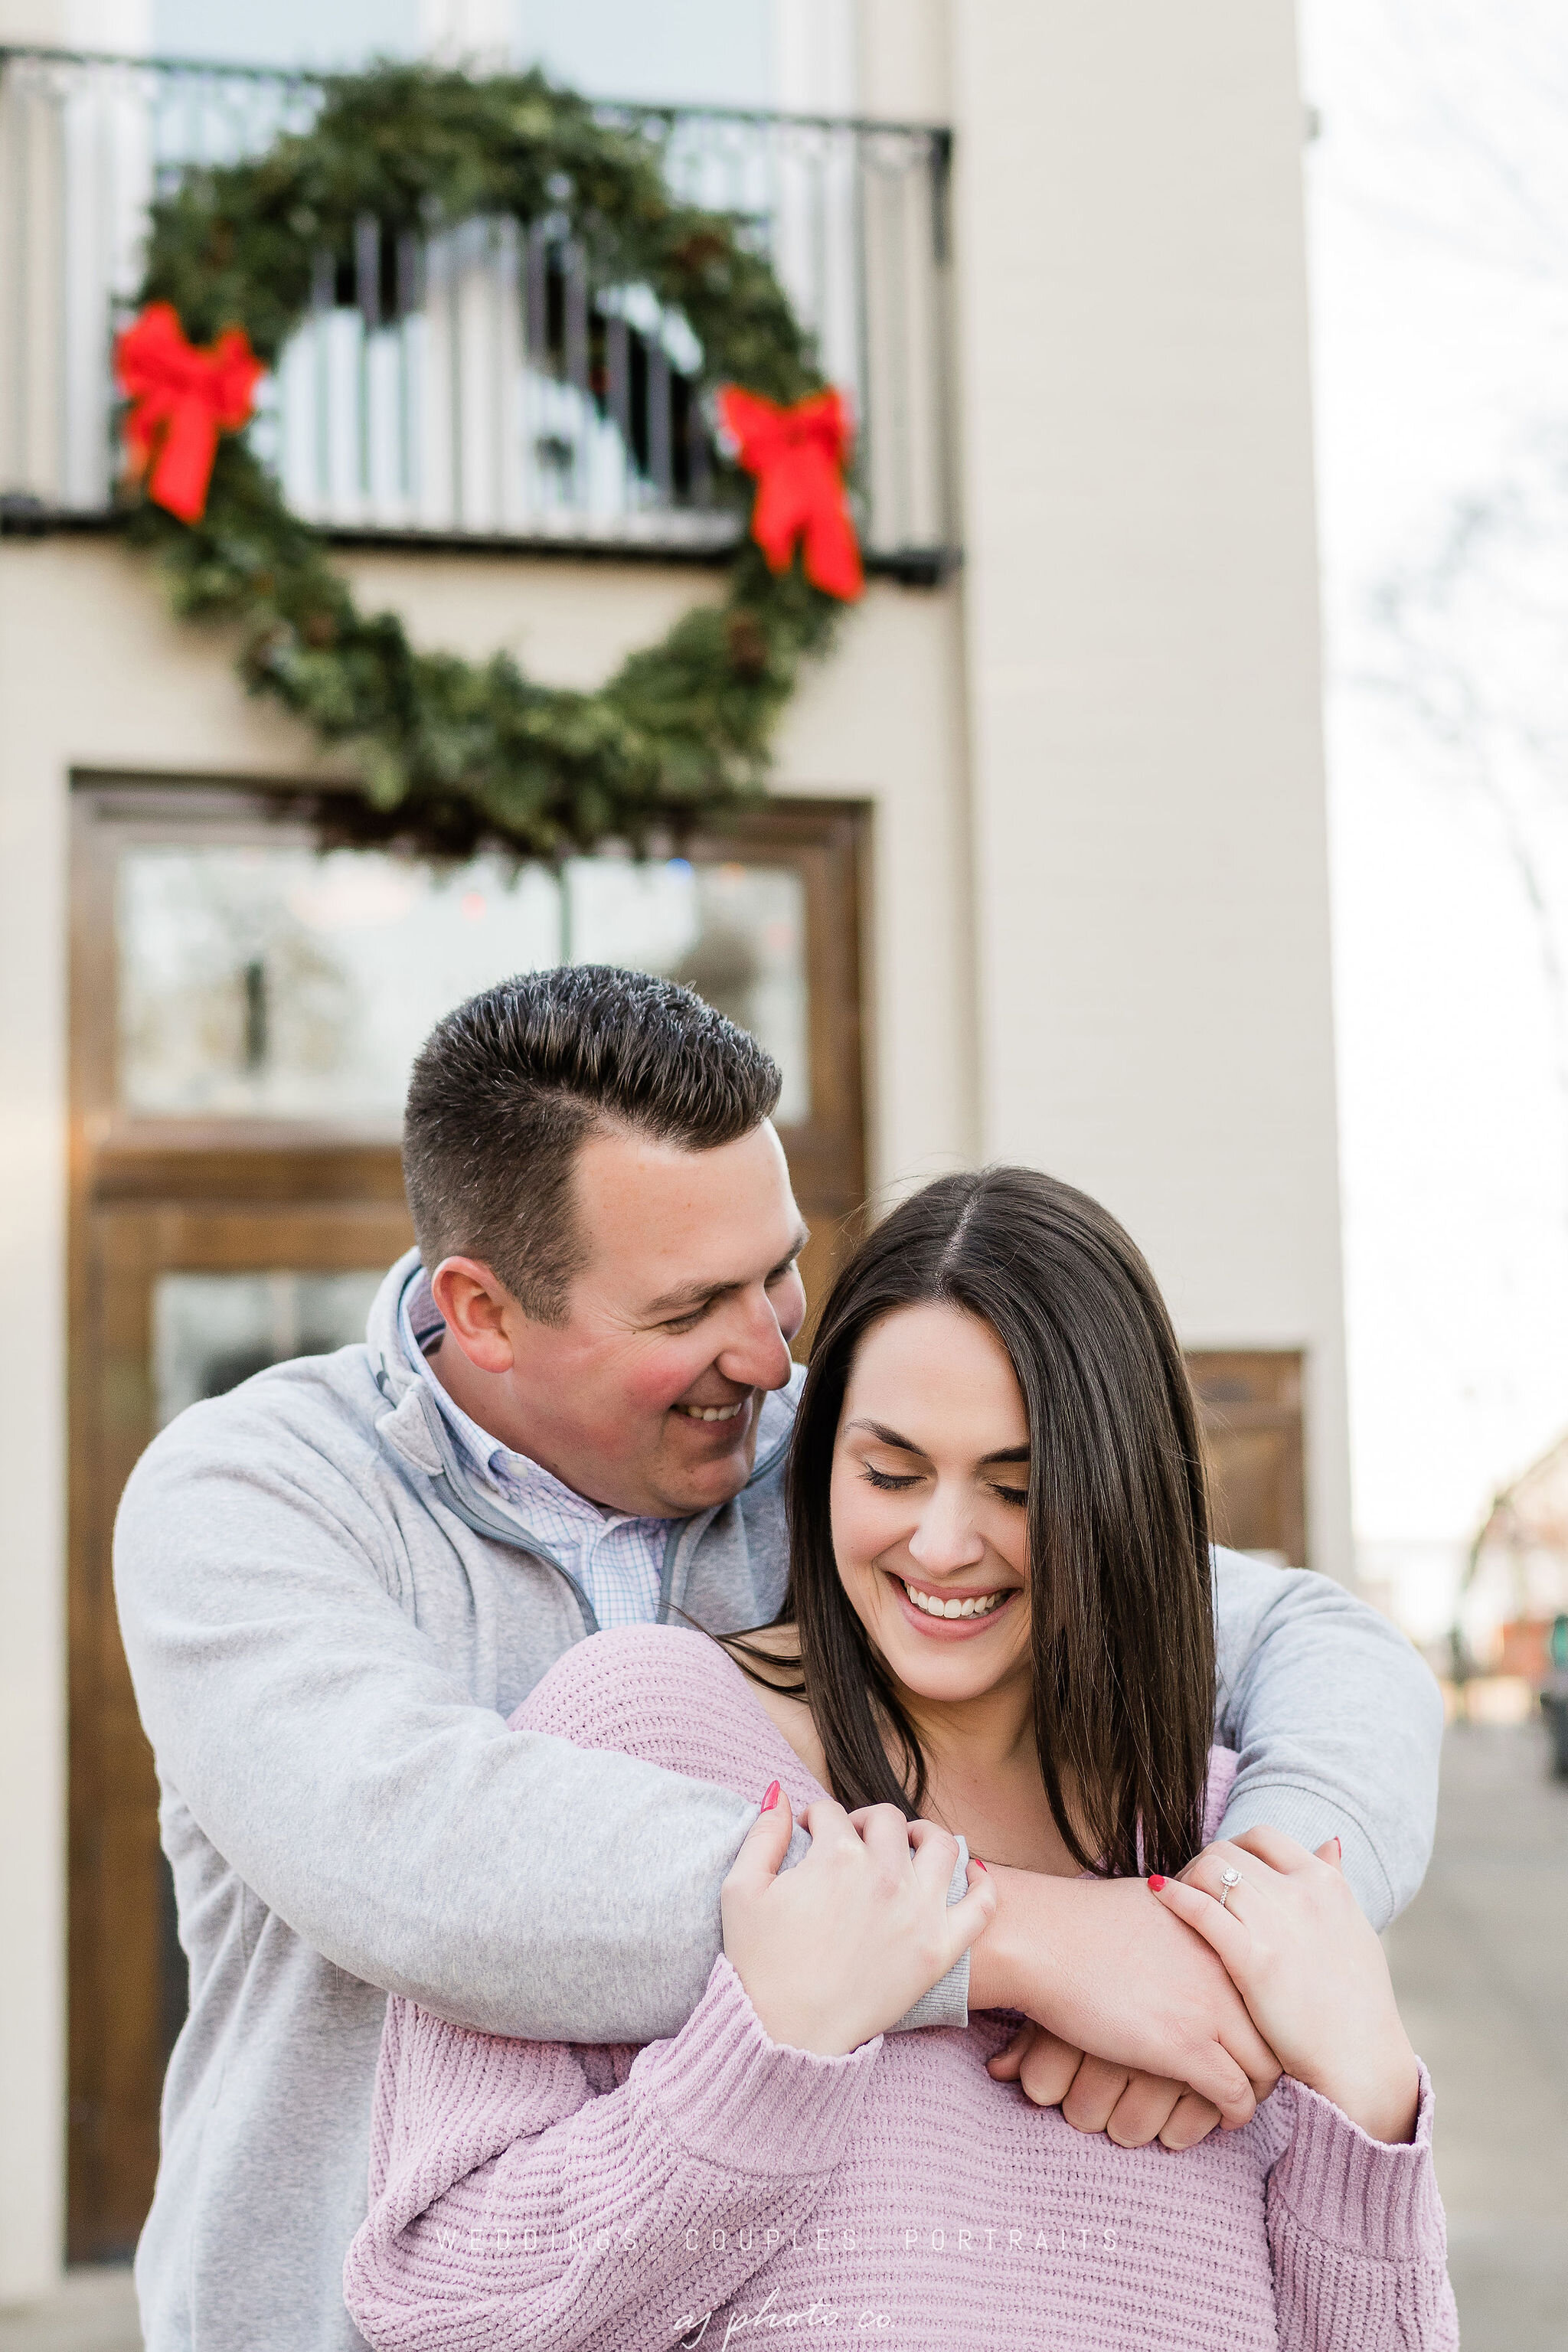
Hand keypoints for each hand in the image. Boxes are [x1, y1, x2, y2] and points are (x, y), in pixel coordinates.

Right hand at [721, 1787, 993, 2055]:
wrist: (786, 2033)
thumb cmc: (759, 1964)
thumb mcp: (741, 1889)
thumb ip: (764, 1833)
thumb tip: (780, 1793)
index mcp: (836, 1856)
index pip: (831, 1812)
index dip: (816, 1820)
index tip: (810, 1835)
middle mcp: (884, 1875)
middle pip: (886, 1820)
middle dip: (864, 1823)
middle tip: (851, 1843)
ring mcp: (918, 1911)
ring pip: (941, 1845)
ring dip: (923, 1836)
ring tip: (906, 1847)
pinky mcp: (939, 1950)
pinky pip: (981, 1905)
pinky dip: (982, 1883)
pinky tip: (971, 1874)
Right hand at [969, 1867, 1280, 2128]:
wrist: (1042, 1937)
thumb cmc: (1078, 1920)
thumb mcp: (1151, 1900)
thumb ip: (1183, 1914)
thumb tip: (1182, 1921)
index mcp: (1217, 1931)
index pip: (1268, 1986)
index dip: (1265, 2021)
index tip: (1251, 2041)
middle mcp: (1224, 1967)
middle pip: (1276, 2028)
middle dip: (1269, 2061)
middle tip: (1251, 2080)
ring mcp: (1208, 2007)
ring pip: (1264, 2067)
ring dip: (1254, 2092)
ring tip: (1237, 2104)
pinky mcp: (1185, 2047)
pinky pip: (1233, 2094)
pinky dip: (1233, 2113)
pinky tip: (1222, 2119)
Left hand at [1150, 1829, 1420, 2143]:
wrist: (1360, 2062)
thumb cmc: (1356, 2002)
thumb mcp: (1355, 1929)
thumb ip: (1335, 1884)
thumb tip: (1329, 1841)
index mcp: (1326, 1883)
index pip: (1263, 1838)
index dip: (1234, 1848)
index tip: (1221, 1872)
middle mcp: (1303, 1893)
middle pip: (1229, 1850)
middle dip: (1202, 1864)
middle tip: (1189, 1889)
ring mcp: (1279, 1924)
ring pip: (1211, 1869)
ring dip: (1186, 1878)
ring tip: (1174, 1898)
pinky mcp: (1255, 1960)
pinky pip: (1202, 1909)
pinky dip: (1174, 1895)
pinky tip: (1157, 1893)